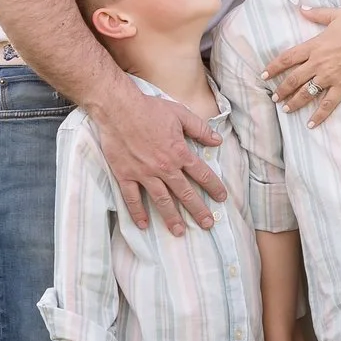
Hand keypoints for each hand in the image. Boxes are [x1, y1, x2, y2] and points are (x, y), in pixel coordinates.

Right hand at [90, 78, 224, 235]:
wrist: (118, 108)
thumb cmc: (149, 109)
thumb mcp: (180, 114)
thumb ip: (200, 129)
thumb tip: (217, 140)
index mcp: (179, 153)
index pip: (202, 174)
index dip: (213, 187)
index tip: (221, 198)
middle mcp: (164, 167)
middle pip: (184, 193)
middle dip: (198, 210)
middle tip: (207, 224)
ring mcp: (144, 173)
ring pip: (161, 200)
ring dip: (171, 217)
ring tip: (180, 232)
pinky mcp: (125, 175)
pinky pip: (132, 198)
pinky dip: (137, 212)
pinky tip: (144, 225)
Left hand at [264, 8, 340, 124]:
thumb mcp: (338, 15)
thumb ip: (318, 13)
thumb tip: (302, 8)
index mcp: (314, 46)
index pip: (288, 58)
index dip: (274, 67)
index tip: (264, 74)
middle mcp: (318, 64)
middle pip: (293, 79)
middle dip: (281, 89)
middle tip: (274, 97)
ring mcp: (329, 77)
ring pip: (306, 93)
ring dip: (294, 102)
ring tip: (285, 109)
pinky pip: (327, 105)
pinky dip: (318, 116)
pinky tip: (310, 124)